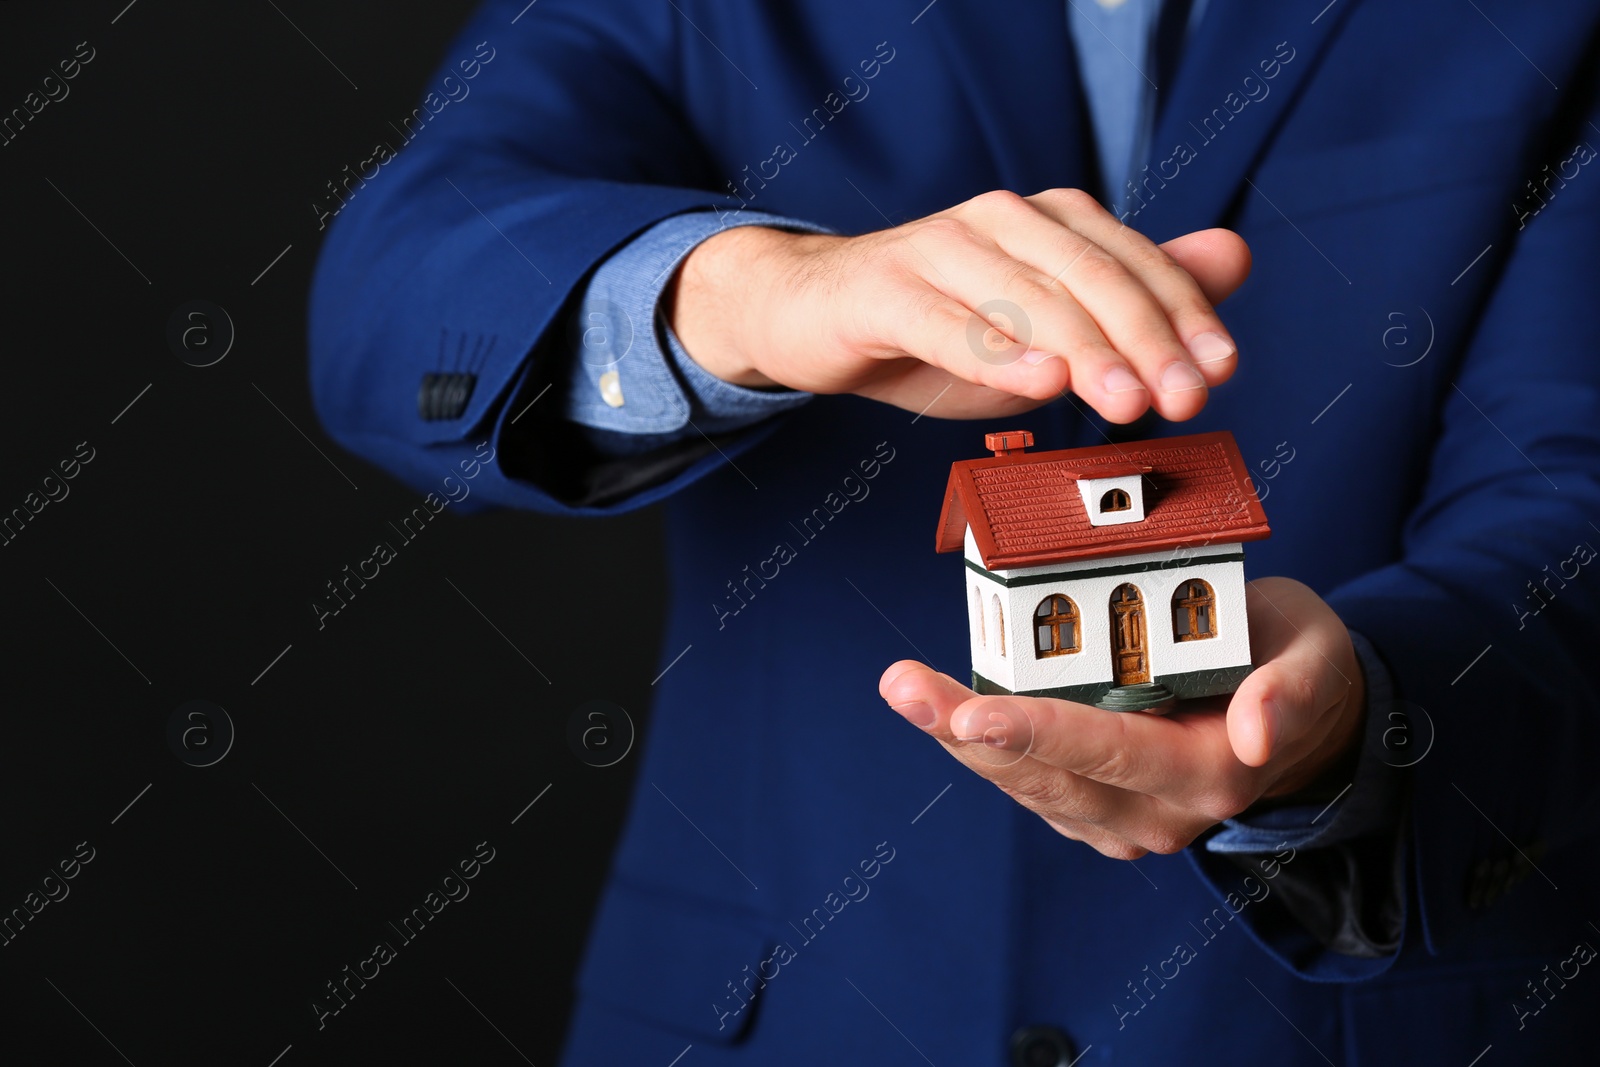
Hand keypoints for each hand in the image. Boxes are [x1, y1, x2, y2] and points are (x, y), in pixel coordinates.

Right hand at [666, 188, 1251, 422]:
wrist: (814, 315)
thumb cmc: (939, 325)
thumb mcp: (1046, 325)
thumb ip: (1132, 297)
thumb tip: (1232, 258)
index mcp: (1050, 220)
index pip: (1134, 262)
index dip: (1183, 315)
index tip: (1219, 370)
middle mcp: (1001, 218)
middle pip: (1089, 276)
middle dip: (1144, 340)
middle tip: (1181, 397)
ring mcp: (939, 248)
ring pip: (1027, 297)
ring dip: (1083, 351)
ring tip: (1124, 399)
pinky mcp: (885, 289)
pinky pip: (947, 322)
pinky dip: (996, 351)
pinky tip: (1037, 381)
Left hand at [877, 578, 1365, 858]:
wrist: (1304, 721)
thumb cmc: (1299, 664)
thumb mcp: (1315, 656)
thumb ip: (1290, 691)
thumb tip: (1253, 731)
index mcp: (1210, 770)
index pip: (1111, 752)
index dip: (1038, 731)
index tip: (975, 714)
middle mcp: (1160, 811)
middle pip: (1046, 774)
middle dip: (965, 730)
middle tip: (903, 685)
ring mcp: (1123, 820)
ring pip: (1024, 783)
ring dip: (958, 737)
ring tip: (904, 687)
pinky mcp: (1095, 811)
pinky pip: (1028, 780)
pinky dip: (981, 744)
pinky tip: (938, 704)